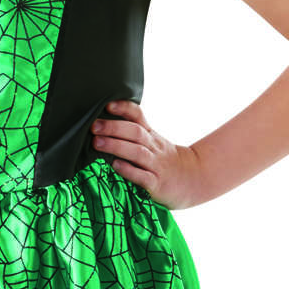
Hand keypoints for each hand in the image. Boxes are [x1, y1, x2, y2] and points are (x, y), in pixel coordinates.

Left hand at [90, 99, 206, 209]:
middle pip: (135, 132)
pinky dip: (129, 170)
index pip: (138, 116)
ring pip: (137, 152)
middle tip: (94, 126)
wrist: (194, 179)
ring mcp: (156, 165)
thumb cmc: (164, 160)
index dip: (124, 108)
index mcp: (151, 135)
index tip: (108, 104)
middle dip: (113, 128)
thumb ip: (132, 133)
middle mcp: (153, 147)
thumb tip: (101, 125)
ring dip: (116, 146)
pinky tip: (115, 165)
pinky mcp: (157, 184)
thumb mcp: (153, 142)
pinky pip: (143, 176)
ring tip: (97, 143)